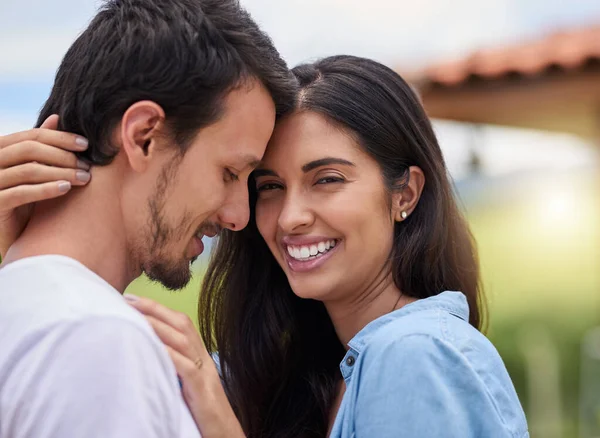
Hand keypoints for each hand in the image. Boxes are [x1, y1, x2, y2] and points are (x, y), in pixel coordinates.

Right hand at [0, 115, 90, 257]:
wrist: (8, 235)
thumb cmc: (23, 199)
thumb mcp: (32, 170)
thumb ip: (40, 146)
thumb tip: (55, 117)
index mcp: (1, 150)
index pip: (31, 136)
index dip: (60, 138)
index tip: (85, 144)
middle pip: (29, 149)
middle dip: (63, 155)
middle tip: (87, 165)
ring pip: (28, 170)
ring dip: (61, 172)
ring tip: (85, 178)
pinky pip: (21, 193)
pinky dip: (46, 189)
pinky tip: (66, 188)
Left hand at [124, 294, 244, 437]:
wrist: (227, 437)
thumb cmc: (205, 415)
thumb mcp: (188, 387)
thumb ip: (175, 369)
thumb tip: (151, 357)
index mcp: (201, 358)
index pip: (182, 324)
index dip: (159, 309)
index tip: (134, 300)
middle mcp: (204, 360)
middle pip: (182, 325)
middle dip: (155, 309)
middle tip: (129, 299)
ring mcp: (205, 374)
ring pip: (183, 341)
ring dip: (158, 325)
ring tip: (135, 315)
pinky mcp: (202, 392)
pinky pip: (186, 368)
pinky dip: (169, 354)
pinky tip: (153, 346)